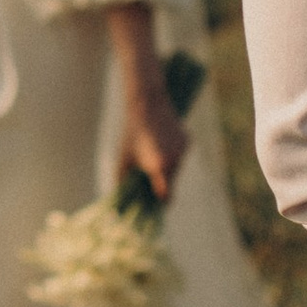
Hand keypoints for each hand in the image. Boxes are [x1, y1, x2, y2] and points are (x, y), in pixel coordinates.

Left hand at [120, 80, 190, 203]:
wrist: (147, 103)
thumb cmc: (131, 133)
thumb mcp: (123, 159)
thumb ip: (122, 182)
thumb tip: (118, 203)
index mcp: (160, 167)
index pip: (166, 195)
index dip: (159, 201)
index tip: (153, 204)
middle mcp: (176, 160)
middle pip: (171, 182)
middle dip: (160, 183)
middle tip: (147, 177)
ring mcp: (184, 150)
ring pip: (177, 168)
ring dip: (166, 168)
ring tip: (152, 154)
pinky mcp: (188, 140)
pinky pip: (180, 155)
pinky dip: (172, 155)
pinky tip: (161, 143)